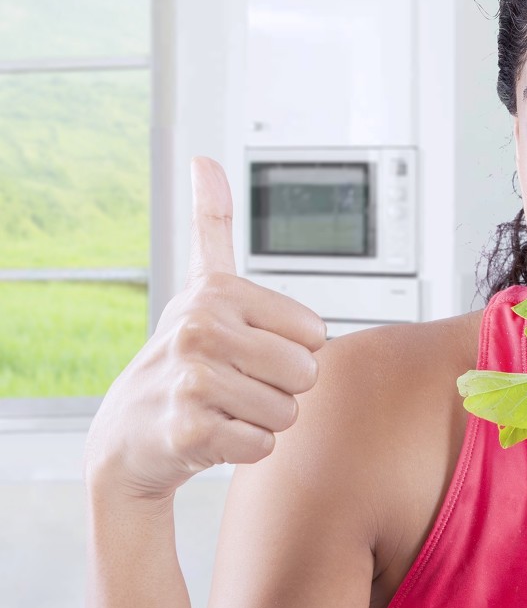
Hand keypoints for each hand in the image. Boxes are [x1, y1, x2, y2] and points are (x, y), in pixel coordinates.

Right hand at [84, 157, 327, 500]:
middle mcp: (200, 329)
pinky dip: (245, 447)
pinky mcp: (190, 429)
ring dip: (263, 419)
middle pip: (306, 373)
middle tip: (237, 384)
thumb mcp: (199, 286)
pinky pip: (262, 444)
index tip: (248, 348)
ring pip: (287, 412)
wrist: (130, 434)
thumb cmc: (183, 356)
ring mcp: (192, 380)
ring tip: (223, 407)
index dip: (291, 350)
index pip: (315, 334)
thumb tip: (204, 161)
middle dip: (280, 388)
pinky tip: (212, 434)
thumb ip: (212, 223)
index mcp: (217, 293)